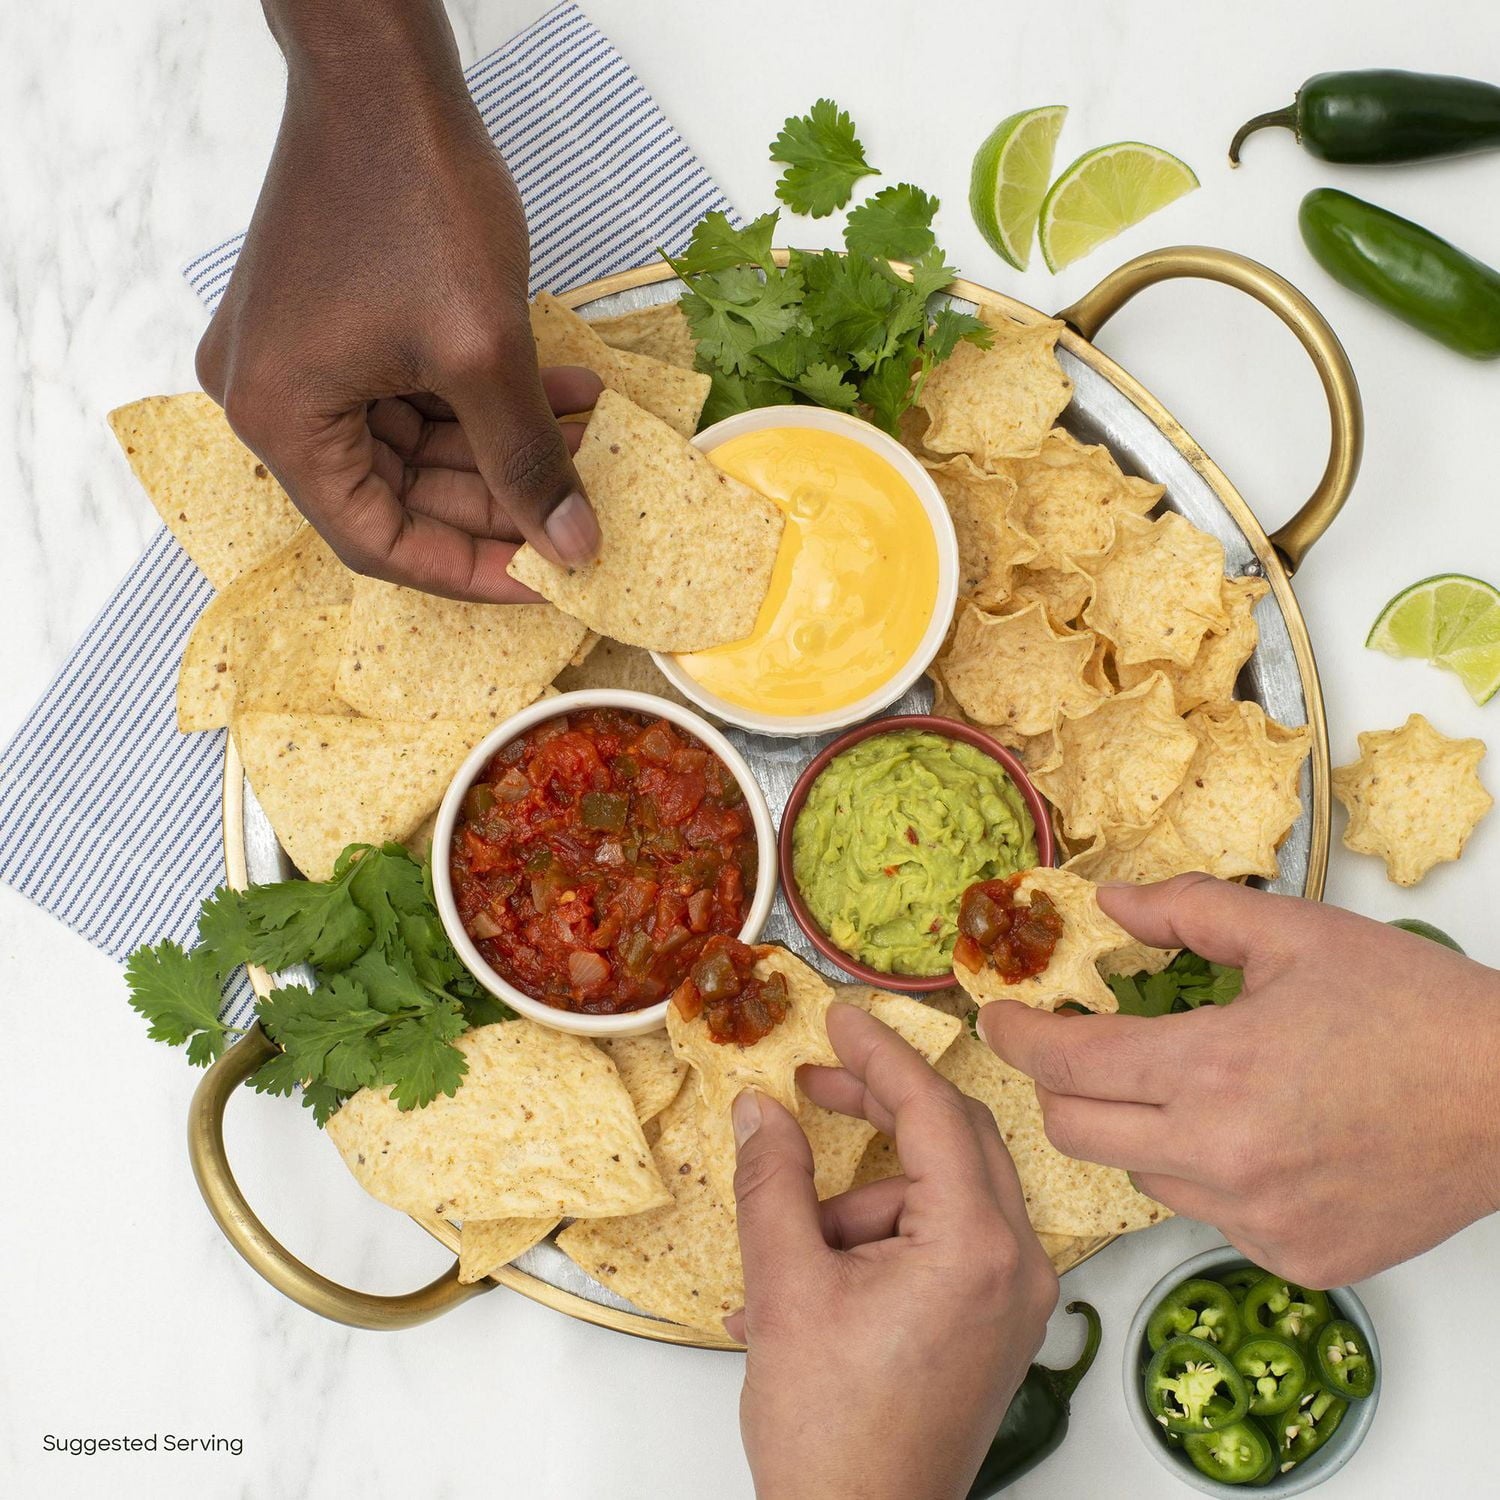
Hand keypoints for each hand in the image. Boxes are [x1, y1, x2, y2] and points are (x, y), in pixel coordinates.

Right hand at [196, 1, 600, 600]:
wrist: (384, 72)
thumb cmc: (413, 194)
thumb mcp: (483, 351)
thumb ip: (527, 460)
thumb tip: (572, 549)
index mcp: (282, 419)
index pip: (379, 541)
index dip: (468, 571)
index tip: (545, 583)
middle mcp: (275, 399)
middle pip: (400, 497)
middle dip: (501, 502)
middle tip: (582, 512)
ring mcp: (305, 361)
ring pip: (420, 448)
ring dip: (508, 447)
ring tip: (593, 439)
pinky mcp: (337, 329)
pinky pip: (417, 396)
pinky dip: (487, 401)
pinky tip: (568, 392)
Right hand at [730, 1002, 1057, 1499]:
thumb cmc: (833, 1431)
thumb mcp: (784, 1285)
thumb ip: (772, 1181)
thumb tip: (758, 1111)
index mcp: (976, 1246)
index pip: (934, 1111)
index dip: (881, 1056)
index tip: (840, 1022)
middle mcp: (1018, 1265)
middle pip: (954, 1139)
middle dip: (879, 1109)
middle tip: (815, 1086)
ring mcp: (1015, 1299)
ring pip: (940, 1196)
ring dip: (863, 1204)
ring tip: (790, 1258)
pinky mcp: (1000, 1324)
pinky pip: (946, 1243)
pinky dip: (880, 1244)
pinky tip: (812, 1286)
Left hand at [981, 873, 1499, 1286]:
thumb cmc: (1412, 1010)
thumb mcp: (1293, 933)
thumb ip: (1186, 910)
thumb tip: (1108, 900)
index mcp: (1214, 1069)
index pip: (1069, 1064)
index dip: (1018, 1037)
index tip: (1000, 1018)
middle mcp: (1224, 1156)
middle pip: (1076, 1133)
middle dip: (1058, 1088)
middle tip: (1077, 1052)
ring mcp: (1259, 1218)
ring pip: (1142, 1176)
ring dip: (1140, 1129)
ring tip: (1197, 1087)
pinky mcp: (1296, 1258)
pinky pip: (1209, 1217)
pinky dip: (1210, 1176)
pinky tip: (1260, 1138)